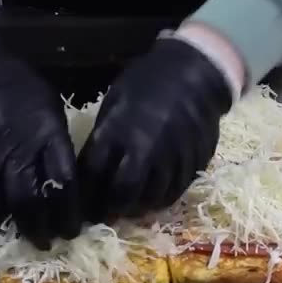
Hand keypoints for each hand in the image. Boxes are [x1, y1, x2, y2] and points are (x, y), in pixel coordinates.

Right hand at [0, 39, 80, 248]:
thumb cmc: (14, 84)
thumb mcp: (48, 104)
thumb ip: (57, 139)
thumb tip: (66, 169)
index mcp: (45, 135)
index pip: (64, 181)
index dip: (71, 209)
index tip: (76, 225)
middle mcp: (18, 153)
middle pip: (34, 200)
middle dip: (47, 225)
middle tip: (56, 240)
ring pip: (5, 205)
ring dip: (21, 227)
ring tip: (33, 239)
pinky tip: (5, 223)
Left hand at [79, 37, 232, 222]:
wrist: (195, 71)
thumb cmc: (147, 82)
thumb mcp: (115, 103)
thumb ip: (105, 137)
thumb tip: (90, 170)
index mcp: (120, 129)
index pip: (95, 172)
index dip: (87, 194)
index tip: (84, 207)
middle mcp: (148, 146)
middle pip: (126, 191)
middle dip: (113, 206)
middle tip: (108, 211)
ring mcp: (175, 155)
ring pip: (155, 196)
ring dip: (140, 206)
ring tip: (132, 207)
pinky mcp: (197, 159)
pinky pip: (180, 188)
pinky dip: (165, 197)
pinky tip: (156, 196)